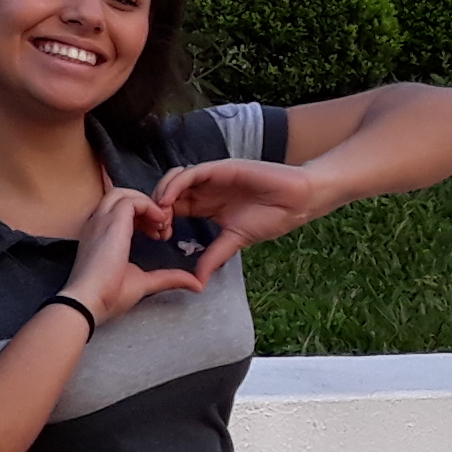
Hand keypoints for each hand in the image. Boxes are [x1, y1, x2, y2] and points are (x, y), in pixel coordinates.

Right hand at [59, 182, 192, 324]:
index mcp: (102, 235)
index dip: (144, 217)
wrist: (90, 301)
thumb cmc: (108, 295)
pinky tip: (160, 224)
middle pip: (121, 196)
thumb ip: (169, 277)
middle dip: (146, 206)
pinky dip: (150, 207)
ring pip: (124, 193)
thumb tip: (196, 284)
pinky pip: (132, 200)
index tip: (159, 236)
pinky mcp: (111, 221)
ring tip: (162, 223)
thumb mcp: (145, 282)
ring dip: (147, 204)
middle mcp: (99, 223)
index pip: (121, 211)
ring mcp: (102, 220)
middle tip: (163, 226)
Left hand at [149, 155, 329, 285]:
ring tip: (160, 216)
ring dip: (161, 195)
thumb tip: (199, 282)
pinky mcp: (219, 169)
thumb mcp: (235, 240)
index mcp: (206, 205)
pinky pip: (190, 173)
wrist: (297, 201)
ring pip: (174, 180)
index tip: (159, 238)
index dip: (162, 220)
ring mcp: (211, 177)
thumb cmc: (271, 217)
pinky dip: (175, 185)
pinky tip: (168, 201)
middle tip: (155, 227)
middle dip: (157, 208)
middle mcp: (205, 189)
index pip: (174, 209)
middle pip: (169, 193)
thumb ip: (214, 256)